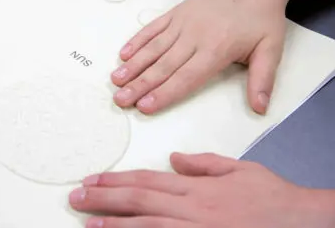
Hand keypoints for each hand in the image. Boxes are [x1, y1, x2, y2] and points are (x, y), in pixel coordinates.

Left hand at [69, 153, 334, 227]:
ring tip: (87, 222)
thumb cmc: (274, 201)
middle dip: (103, 199)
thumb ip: (204, 164)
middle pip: (139, 200)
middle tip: (76, 198)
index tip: (93, 180)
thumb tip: (174, 158)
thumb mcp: (239, 170)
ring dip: (113, 225)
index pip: (147, 180)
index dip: (116, 180)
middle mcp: (192, 210)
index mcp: (197, 188)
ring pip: (146, 226)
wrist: (303, 224)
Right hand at [111, 0, 289, 114]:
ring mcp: (182, 23)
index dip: (164, 93)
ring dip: (133, 65)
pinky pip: (152, 29)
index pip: (185, 77)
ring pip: (153, 48)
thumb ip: (262, 80)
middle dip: (139, 85)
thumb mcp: (271, 49)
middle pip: (163, 66)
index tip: (144, 107)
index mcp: (217, 50)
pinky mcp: (176, 13)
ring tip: (115, 80)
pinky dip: (136, 41)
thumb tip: (260, 108)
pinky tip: (123, 55)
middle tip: (120, 100)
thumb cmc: (262, 17)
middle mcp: (194, 37)